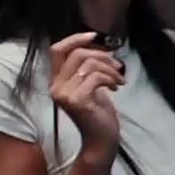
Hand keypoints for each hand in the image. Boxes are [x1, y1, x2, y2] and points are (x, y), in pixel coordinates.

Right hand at [47, 31, 124, 160]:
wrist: (101, 139)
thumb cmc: (98, 112)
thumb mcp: (90, 85)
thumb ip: (86, 67)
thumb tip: (96, 46)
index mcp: (56, 81)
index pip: (57, 50)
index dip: (75, 39)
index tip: (94, 35)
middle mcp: (55, 86)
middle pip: (77, 54)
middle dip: (102, 56)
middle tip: (117, 66)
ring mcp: (64, 94)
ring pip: (89, 65)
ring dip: (110, 69)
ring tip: (119, 80)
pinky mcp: (77, 100)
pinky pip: (96, 77)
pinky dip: (110, 79)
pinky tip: (116, 88)